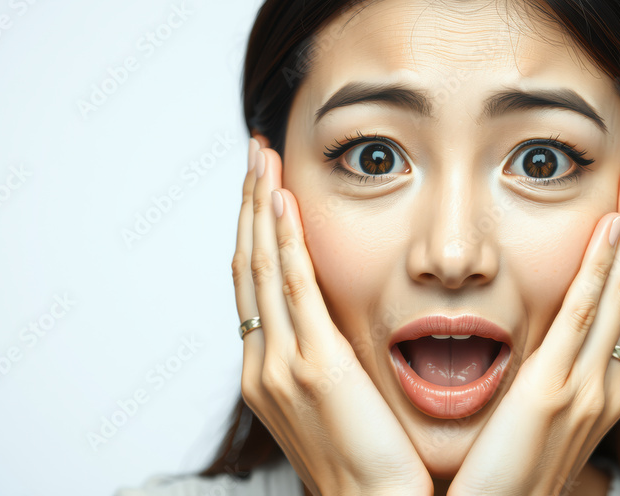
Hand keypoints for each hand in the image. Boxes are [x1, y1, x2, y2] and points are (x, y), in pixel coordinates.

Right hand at [232, 140, 432, 495]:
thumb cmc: (372, 465)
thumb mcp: (341, 406)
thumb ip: (332, 361)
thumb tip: (343, 327)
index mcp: (267, 373)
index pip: (254, 285)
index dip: (254, 232)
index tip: (263, 189)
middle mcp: (262, 364)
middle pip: (247, 265)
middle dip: (248, 205)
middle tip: (255, 153)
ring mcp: (281, 365)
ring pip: (262, 266)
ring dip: (260, 206)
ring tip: (262, 158)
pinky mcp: (314, 366)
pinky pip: (293, 287)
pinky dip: (284, 240)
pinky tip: (281, 201)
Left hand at [447, 148, 619, 495]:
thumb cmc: (503, 477)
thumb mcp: (534, 421)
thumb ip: (545, 380)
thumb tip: (541, 349)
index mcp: (600, 385)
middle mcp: (605, 380)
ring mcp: (587, 384)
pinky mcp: (555, 388)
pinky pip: (586, 314)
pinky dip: (604, 265)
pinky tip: (613, 224)